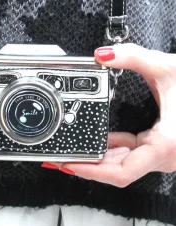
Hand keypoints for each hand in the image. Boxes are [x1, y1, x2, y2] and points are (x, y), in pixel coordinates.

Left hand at [41, 44, 175, 187]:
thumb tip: (103, 54)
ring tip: (72, 151)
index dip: (91, 171)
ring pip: (122, 163)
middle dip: (86, 165)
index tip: (69, 164)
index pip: (121, 171)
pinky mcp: (158, 146)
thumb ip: (133, 57)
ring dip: (96, 158)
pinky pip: (129, 152)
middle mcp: (163, 155)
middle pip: (116, 170)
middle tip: (60, 158)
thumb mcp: (167, 68)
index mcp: (166, 144)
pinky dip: (110, 148)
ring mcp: (161, 153)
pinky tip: (95, 141)